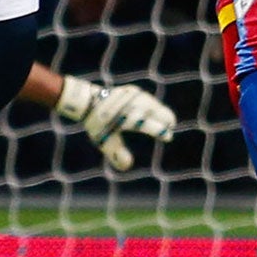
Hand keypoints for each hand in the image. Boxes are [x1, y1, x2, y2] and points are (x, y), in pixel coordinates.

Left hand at [57, 77, 176, 172]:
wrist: (87, 102)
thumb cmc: (97, 124)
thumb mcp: (103, 140)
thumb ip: (116, 153)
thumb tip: (128, 165)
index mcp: (124, 118)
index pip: (148, 125)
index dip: (161, 132)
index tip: (167, 137)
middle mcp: (130, 104)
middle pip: (156, 111)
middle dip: (166, 120)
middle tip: (170, 128)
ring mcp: (132, 95)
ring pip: (154, 104)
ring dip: (162, 113)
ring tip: (169, 123)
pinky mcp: (133, 90)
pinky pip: (149, 99)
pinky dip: (156, 107)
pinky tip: (159, 114)